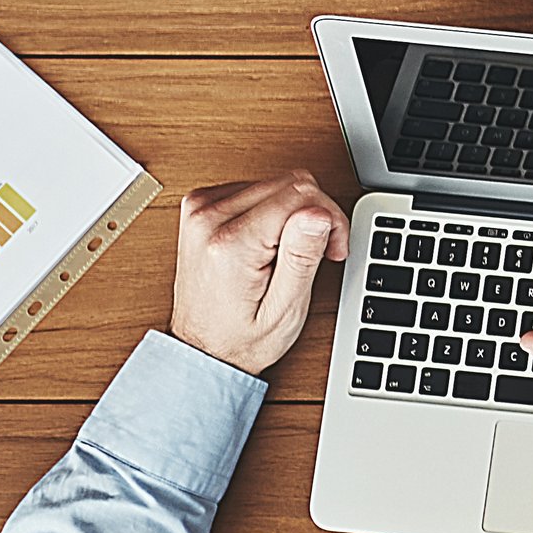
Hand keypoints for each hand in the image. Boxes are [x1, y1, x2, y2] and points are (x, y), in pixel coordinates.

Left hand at [165, 171, 348, 374]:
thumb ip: (302, 256)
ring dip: (293, 213)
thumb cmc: (240, 338)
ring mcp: (200, 209)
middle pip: (289, 184)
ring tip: (292, 252)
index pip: (300, 194)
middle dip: (315, 214)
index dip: (328, 218)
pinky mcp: (200, 206)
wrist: (201, 348)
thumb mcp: (285, 310)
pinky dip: (271, 212)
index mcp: (230, 243)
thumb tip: (318, 211)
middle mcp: (208, 218)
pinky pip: (254, 189)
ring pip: (274, 184)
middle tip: (319, 252)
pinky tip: (271, 242)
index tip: (333, 248)